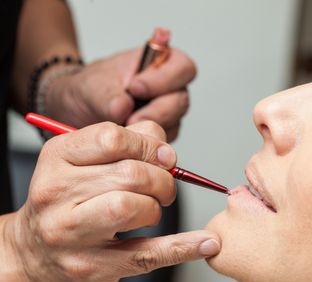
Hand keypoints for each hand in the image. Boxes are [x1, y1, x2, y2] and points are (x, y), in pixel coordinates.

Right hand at [0, 121, 218, 281]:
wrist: (31, 256)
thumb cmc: (66, 204)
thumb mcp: (81, 163)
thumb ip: (125, 143)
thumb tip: (164, 144)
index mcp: (57, 158)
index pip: (112, 138)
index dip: (149, 145)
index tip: (165, 157)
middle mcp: (57, 193)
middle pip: (130, 174)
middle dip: (162, 179)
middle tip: (164, 188)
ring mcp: (71, 233)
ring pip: (133, 207)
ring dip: (156, 208)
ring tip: (151, 212)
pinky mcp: (92, 266)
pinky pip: (148, 253)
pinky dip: (183, 248)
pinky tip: (207, 244)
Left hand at [46, 47, 195, 140]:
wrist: (82, 110)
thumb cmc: (93, 88)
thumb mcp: (93, 86)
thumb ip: (108, 95)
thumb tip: (123, 107)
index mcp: (161, 62)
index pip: (182, 67)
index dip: (164, 79)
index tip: (135, 87)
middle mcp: (171, 87)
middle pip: (180, 100)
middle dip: (156, 112)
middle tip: (131, 119)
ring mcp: (169, 112)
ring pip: (173, 123)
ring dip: (149, 129)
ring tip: (123, 127)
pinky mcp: (163, 133)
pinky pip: (163, 142)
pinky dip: (145, 143)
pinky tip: (127, 137)